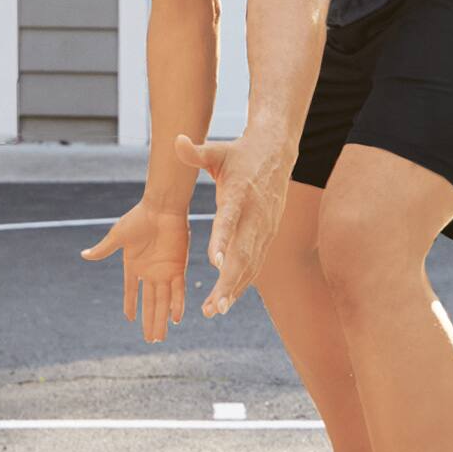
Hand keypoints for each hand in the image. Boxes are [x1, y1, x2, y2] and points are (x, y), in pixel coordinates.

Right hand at [80, 200, 190, 342]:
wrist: (162, 207)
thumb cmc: (139, 218)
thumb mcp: (118, 236)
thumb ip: (104, 249)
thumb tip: (83, 255)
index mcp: (133, 265)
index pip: (131, 291)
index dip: (130, 305)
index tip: (129, 320)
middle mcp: (149, 271)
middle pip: (149, 302)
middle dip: (150, 321)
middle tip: (150, 341)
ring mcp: (164, 271)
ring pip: (163, 301)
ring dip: (162, 319)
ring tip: (160, 337)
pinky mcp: (178, 266)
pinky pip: (178, 290)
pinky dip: (177, 304)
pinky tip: (176, 319)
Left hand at [175, 131, 291, 318]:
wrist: (277, 153)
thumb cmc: (240, 154)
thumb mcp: (218, 151)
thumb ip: (195, 152)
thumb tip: (176, 141)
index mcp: (238, 194)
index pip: (229, 219)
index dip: (223, 240)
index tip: (213, 263)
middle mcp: (254, 215)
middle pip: (242, 252)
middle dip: (229, 281)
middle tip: (214, 306)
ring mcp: (263, 228)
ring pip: (250, 263)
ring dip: (234, 288)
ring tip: (216, 310)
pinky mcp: (267, 235)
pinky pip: (255, 262)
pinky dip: (243, 282)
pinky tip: (229, 299)